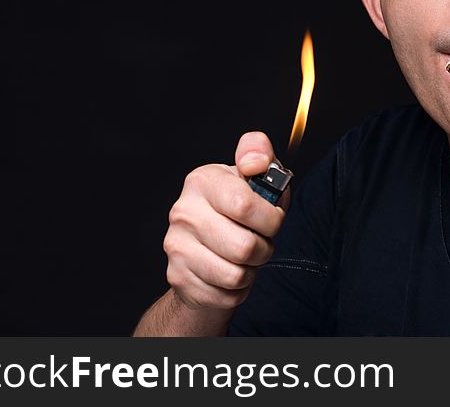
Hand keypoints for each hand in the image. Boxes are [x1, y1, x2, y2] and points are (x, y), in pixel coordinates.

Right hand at [163, 131, 290, 310]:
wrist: (206, 243)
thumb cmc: (238, 207)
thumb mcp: (253, 174)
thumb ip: (259, 153)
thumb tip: (256, 162)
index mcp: (202, 181)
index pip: (244, 206)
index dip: (271, 219)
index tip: (273, 219)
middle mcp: (183, 212)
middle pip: (244, 247)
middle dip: (264, 249)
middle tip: (261, 241)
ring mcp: (176, 246)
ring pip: (235, 275)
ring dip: (251, 270)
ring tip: (246, 257)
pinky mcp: (178, 278)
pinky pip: (226, 295)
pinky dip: (238, 290)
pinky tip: (231, 272)